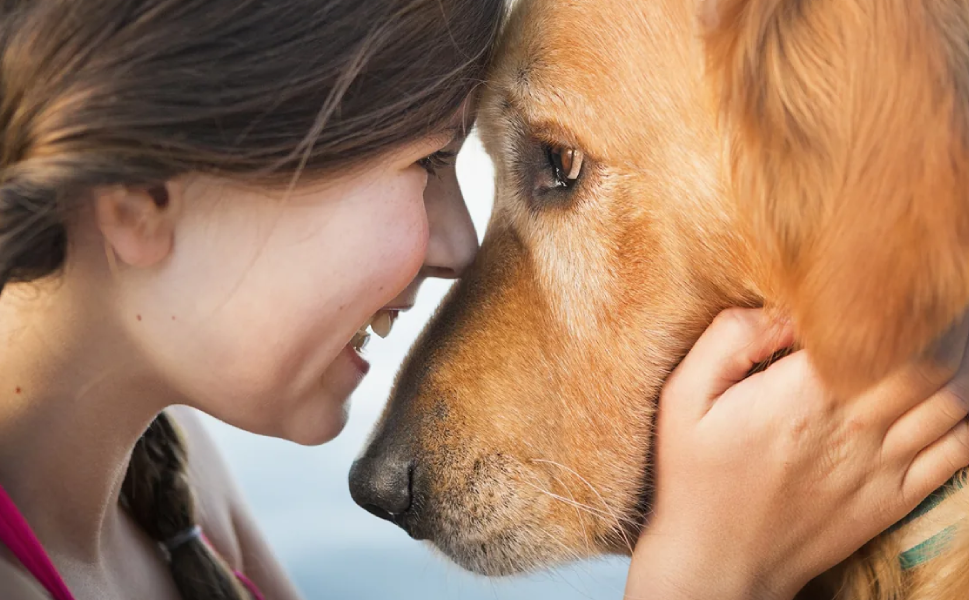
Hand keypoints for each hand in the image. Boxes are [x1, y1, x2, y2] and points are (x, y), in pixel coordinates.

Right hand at [624, 308, 968, 599]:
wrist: (718, 565)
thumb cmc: (694, 478)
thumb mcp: (682, 399)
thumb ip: (727, 339)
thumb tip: (781, 310)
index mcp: (801, 394)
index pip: (876, 327)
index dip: (887, 299)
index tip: (872, 284)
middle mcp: (853, 427)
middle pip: (929, 356)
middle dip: (933, 322)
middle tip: (920, 300)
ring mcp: (880, 466)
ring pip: (953, 397)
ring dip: (955, 360)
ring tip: (938, 334)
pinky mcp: (895, 497)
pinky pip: (957, 448)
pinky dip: (965, 414)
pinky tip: (947, 393)